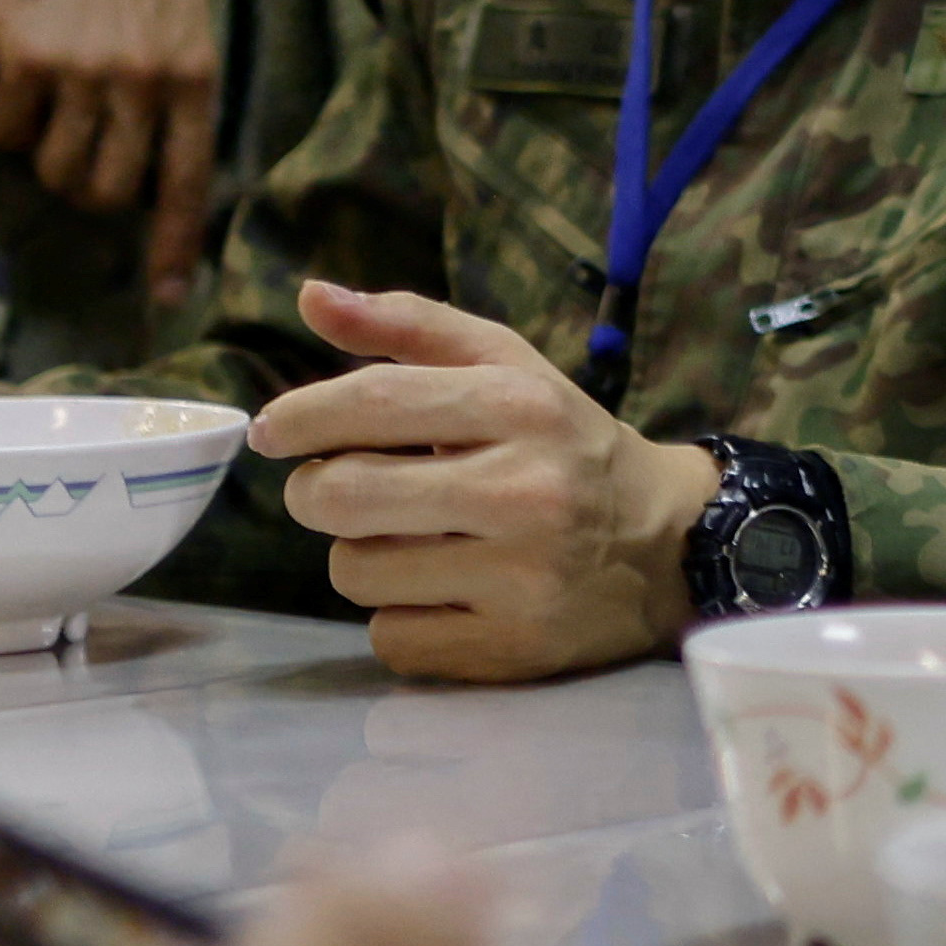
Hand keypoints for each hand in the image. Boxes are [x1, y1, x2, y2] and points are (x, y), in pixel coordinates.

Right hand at [0, 0, 224, 291]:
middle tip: (80, 156)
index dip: (172, 245)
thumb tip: (166, 183)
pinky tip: (20, 85)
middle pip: (109, 192)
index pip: (187, 182)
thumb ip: (182, 98)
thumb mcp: (186, 28)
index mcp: (193, 77)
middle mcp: (143, 80)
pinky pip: (9, 133)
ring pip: (57, 172)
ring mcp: (84, 70)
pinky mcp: (26, 57)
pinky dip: (10, 124)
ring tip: (53, 116)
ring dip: (47, 159)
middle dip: (89, 191)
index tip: (164, 296)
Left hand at [253, 285, 712, 681]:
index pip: (373, 400)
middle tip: (333, 490)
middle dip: (314, 493)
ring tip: (408, 542)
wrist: (670, 544)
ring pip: (356, 572)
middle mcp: (525, 490)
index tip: (275, 431)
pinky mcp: (514, 648)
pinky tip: (443, 593)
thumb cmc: (565, 444)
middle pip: (341, 496)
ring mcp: (522, 577)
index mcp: (521, 405)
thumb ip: (409, 328)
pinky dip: (399, 618)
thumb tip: (309, 296)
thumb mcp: (508, 367)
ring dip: (360, 557)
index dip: (300, 416)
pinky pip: (391, 638)